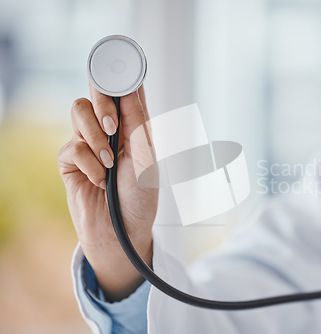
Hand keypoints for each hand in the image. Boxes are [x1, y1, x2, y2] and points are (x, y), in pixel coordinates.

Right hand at [58, 84, 157, 300]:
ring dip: (95, 137)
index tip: (122, 64)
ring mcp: (89, 145)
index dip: (122, 76)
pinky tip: (99, 180)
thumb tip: (131, 89)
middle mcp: (110, 132)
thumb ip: (137, 125)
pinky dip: (88, 163)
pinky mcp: (71, 162)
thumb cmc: (141, 199)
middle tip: (111, 123)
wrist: (123, 234)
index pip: (126, 93)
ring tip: (110, 162)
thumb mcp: (147, 160)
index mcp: (134, 128)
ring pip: (78, 112)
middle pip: (96, 93)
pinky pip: (71, 146)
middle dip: (102, 102)